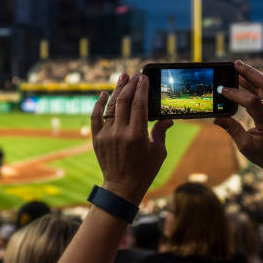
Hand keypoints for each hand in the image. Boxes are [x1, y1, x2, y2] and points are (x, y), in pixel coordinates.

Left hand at [91, 73, 173, 204]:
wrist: (122, 187)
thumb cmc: (144, 170)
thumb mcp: (158, 152)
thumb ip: (161, 132)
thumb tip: (168, 119)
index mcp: (136, 135)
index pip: (139, 105)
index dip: (141, 89)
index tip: (143, 77)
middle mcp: (120, 133)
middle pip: (124, 102)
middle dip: (129, 85)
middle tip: (133, 75)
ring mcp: (106, 135)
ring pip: (110, 107)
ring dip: (116, 90)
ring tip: (122, 77)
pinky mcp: (97, 139)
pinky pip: (95, 117)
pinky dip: (98, 104)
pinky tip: (104, 93)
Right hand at [214, 60, 262, 176]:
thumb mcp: (244, 146)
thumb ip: (232, 129)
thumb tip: (216, 118)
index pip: (252, 102)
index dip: (236, 94)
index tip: (222, 90)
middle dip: (251, 73)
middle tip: (236, 63)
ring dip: (253, 75)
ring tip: (237, 66)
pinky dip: (255, 84)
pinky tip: (243, 79)